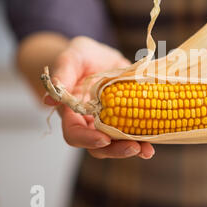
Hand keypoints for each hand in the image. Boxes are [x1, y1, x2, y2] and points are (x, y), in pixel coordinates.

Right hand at [44, 36, 154, 159]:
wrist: (99, 57)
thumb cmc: (81, 57)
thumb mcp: (72, 58)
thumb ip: (63, 74)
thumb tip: (50, 98)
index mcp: (72, 112)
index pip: (74, 133)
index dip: (87, 139)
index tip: (104, 139)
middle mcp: (90, 122)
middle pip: (98, 146)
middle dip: (115, 150)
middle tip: (133, 148)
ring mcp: (110, 122)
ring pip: (117, 143)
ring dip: (133, 148)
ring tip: (147, 150)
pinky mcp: (128, 117)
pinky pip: (135, 132)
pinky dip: (146, 137)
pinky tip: (156, 140)